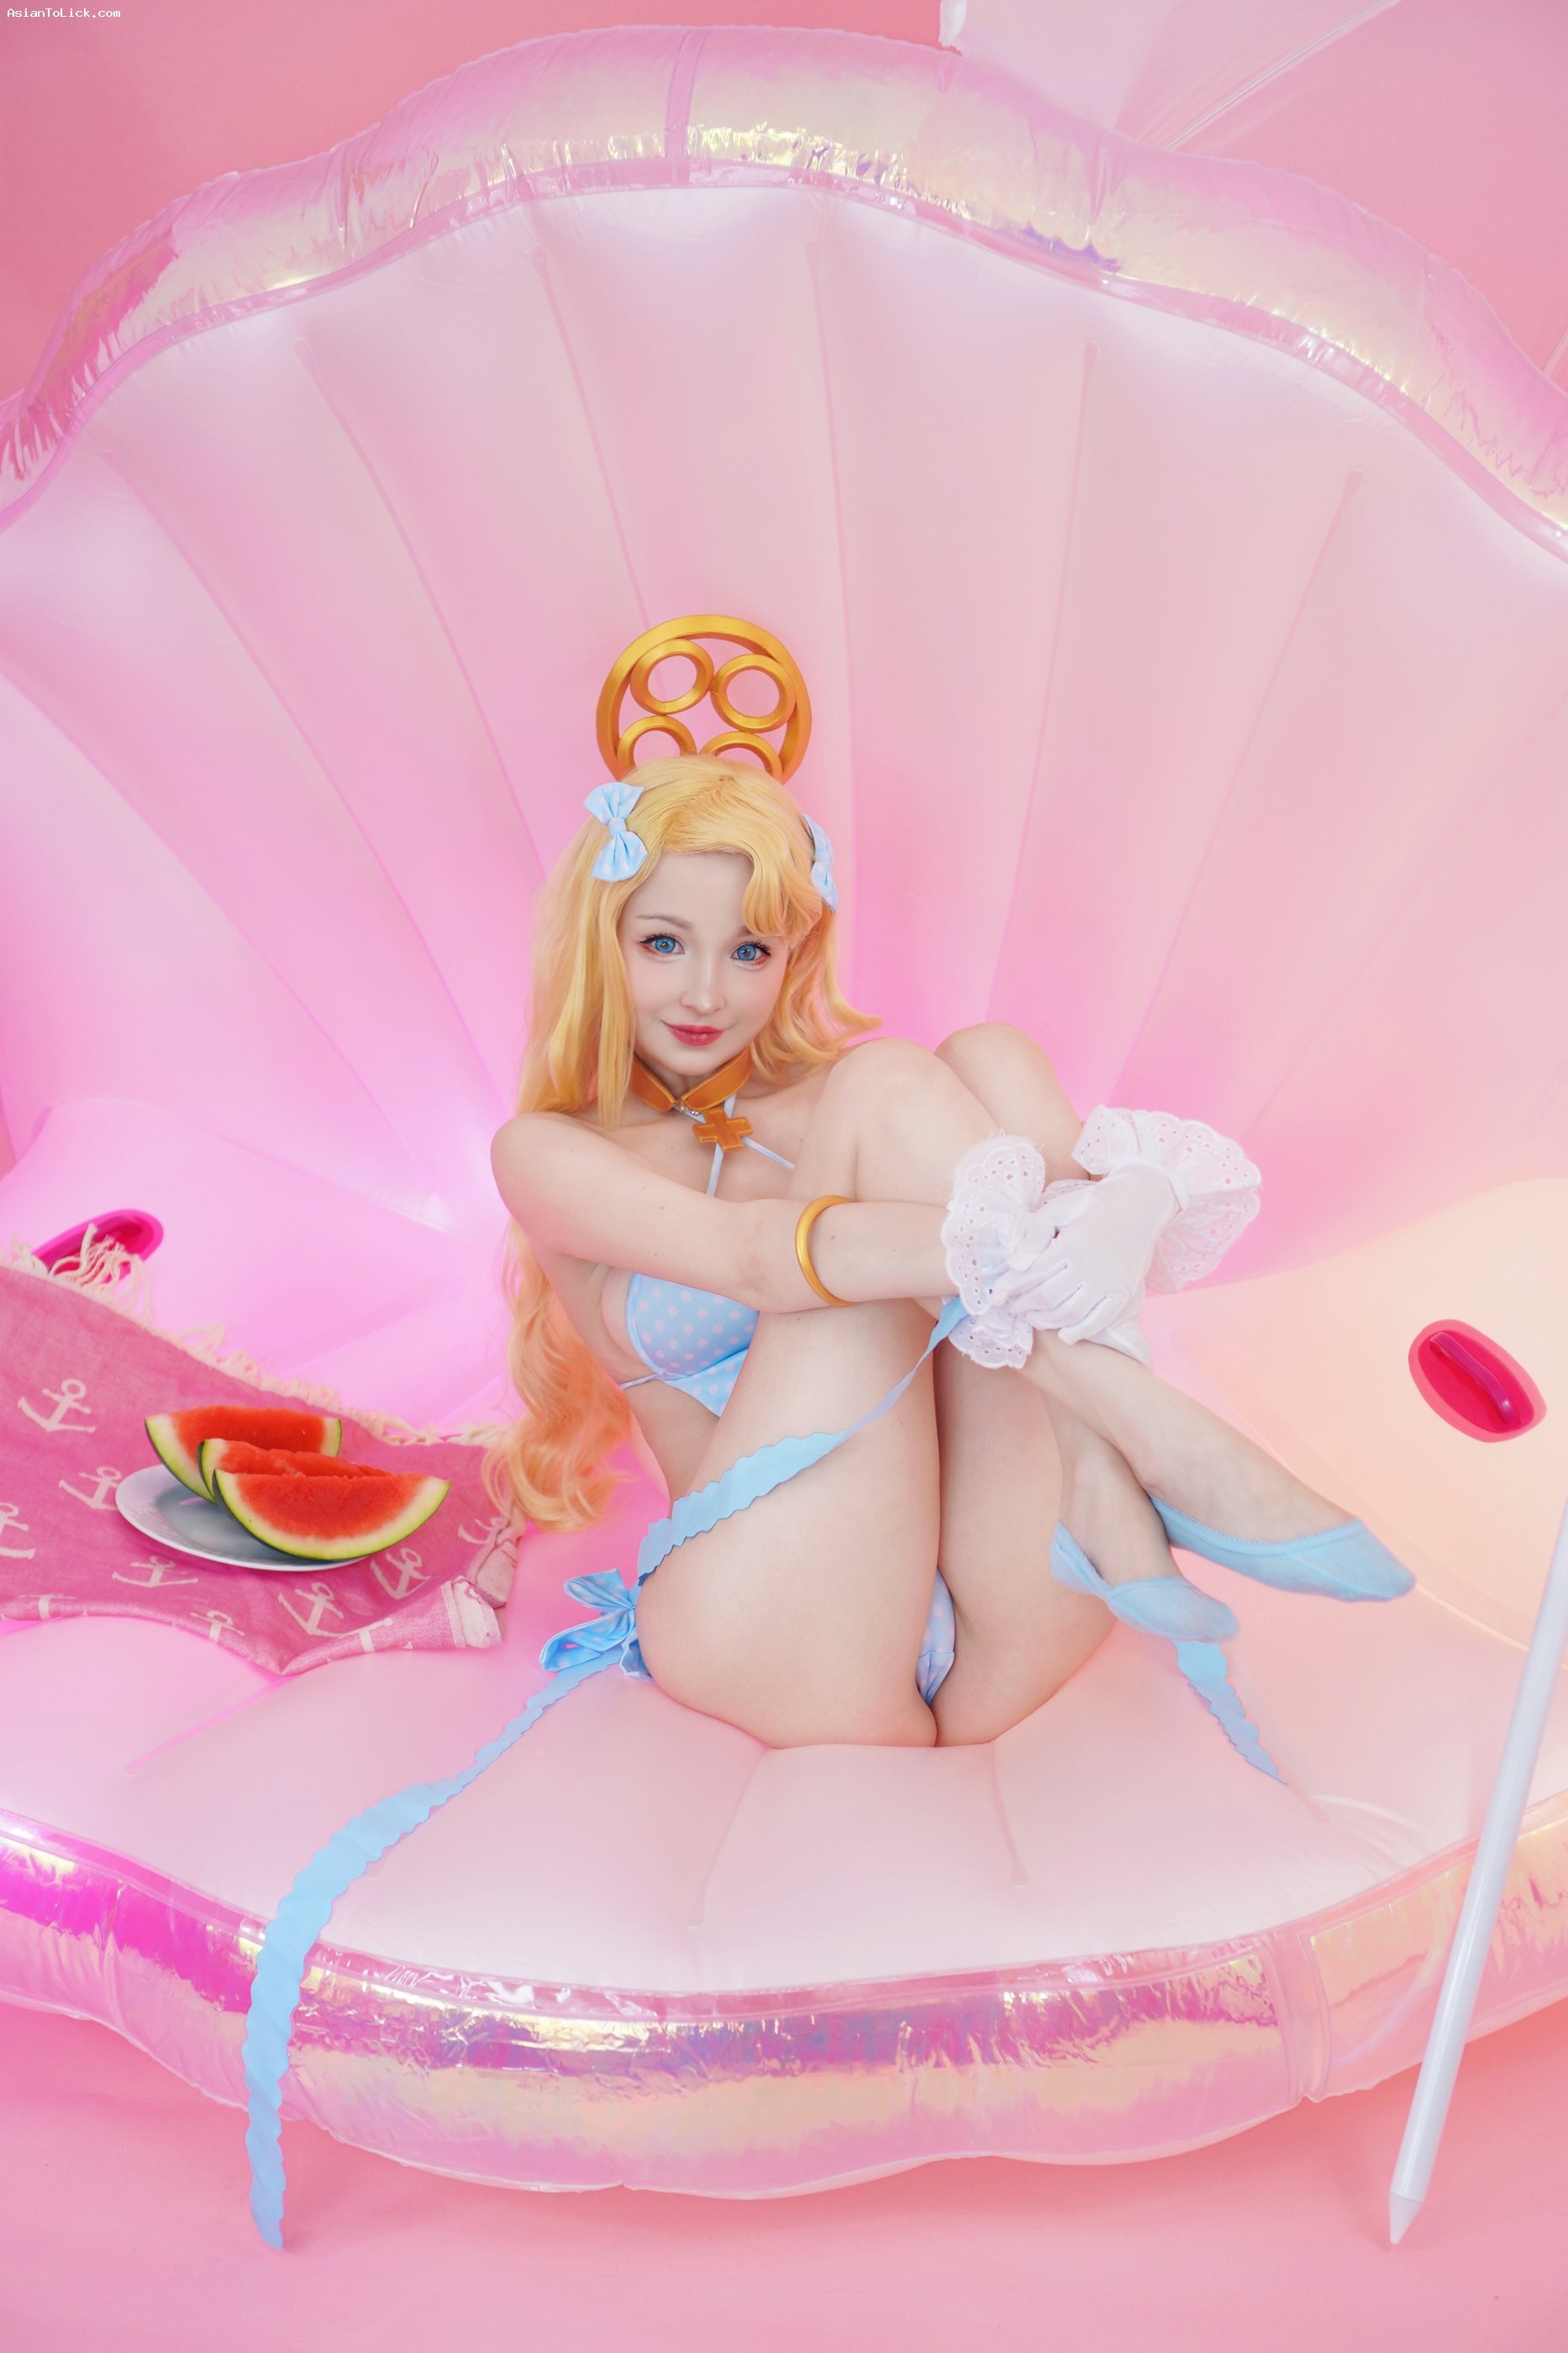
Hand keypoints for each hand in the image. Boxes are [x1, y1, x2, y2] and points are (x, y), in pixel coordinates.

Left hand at [998, 1164, 1179, 1342]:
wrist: (1138, 1205)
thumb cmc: (1092, 1207)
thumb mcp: (1058, 1210)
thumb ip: (1034, 1235)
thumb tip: (1013, 1264)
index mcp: (1072, 1244)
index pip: (1032, 1273)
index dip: (1010, 1287)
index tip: (996, 1295)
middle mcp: (1090, 1266)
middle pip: (1047, 1297)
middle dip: (1023, 1305)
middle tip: (1012, 1306)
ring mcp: (1109, 1282)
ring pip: (1070, 1313)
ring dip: (1045, 1321)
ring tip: (1032, 1317)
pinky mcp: (1123, 1293)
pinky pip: (1099, 1321)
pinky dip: (1079, 1332)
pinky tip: (1064, 1334)